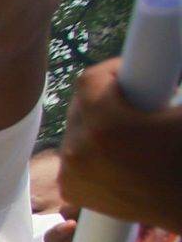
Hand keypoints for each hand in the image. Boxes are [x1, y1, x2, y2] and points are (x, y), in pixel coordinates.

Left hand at [61, 59, 181, 235]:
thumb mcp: (177, 110)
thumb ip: (162, 83)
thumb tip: (160, 51)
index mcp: (105, 126)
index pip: (89, 79)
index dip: (114, 71)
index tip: (134, 73)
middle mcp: (78, 151)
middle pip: (80, 103)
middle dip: (106, 96)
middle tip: (137, 100)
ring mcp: (71, 173)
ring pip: (76, 128)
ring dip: (98, 121)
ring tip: (129, 125)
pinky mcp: (71, 190)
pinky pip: (74, 154)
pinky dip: (91, 146)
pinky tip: (117, 148)